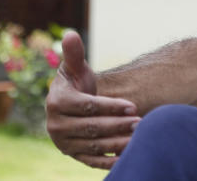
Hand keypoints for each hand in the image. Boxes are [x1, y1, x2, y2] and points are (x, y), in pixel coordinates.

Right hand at [46, 31, 140, 168]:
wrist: (69, 106)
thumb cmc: (76, 83)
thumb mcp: (75, 68)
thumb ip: (74, 53)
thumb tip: (70, 34)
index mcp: (57, 102)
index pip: (87, 106)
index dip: (110, 106)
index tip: (132, 106)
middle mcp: (56, 126)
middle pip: (92, 127)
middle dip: (117, 125)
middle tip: (140, 122)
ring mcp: (63, 143)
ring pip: (93, 145)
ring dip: (117, 143)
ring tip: (139, 137)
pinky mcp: (71, 155)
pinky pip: (91, 161)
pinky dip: (108, 162)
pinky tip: (126, 158)